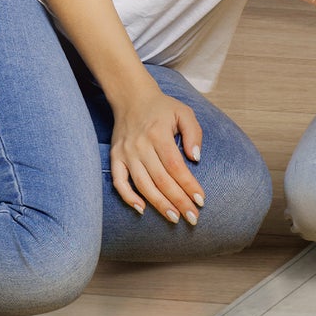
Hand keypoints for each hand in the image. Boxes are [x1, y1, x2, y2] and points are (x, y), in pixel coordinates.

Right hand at [108, 81, 205, 225]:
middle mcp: (141, 145)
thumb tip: (195, 158)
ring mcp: (126, 153)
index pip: (175, 166)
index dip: (188, 185)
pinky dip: (129, 197)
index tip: (201, 200)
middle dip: (178, 201)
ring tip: (174, 218)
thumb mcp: (184, 112)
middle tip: (192, 218)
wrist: (132, 98)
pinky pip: (119, 182)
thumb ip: (193, 133)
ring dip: (159, 204)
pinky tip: (141, 209)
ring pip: (143, 185)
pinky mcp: (115, 158)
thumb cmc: (162, 107)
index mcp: (159, 133)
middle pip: (161, 179)